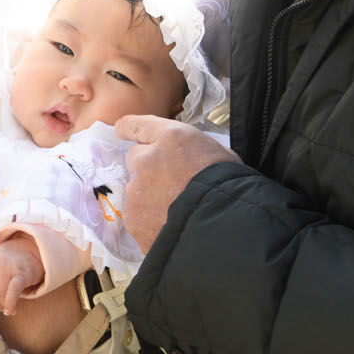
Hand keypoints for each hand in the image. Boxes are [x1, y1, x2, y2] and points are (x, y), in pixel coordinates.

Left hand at [0, 241, 44, 315]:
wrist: (36, 249)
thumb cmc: (15, 260)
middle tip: (2, 307)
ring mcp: (7, 266)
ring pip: (1, 293)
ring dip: (4, 305)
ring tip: (9, 309)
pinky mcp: (21, 272)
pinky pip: (12, 292)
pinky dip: (10, 304)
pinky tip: (11, 310)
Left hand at [115, 115, 240, 250]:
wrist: (224, 228)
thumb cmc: (232, 188)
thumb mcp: (221, 156)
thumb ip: (196, 152)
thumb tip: (194, 159)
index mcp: (171, 138)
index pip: (139, 125)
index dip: (129, 127)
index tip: (121, 129)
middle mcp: (147, 159)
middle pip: (136, 159)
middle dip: (149, 169)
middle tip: (171, 185)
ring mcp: (136, 190)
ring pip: (136, 190)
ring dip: (150, 197)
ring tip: (175, 212)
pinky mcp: (133, 218)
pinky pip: (138, 216)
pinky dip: (149, 221)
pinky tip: (170, 227)